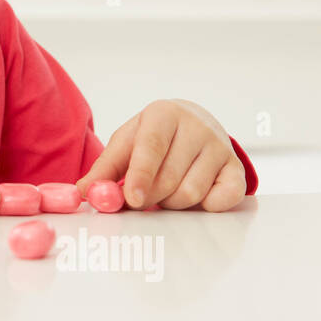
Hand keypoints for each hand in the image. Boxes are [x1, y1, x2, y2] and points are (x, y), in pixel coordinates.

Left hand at [75, 99, 246, 211]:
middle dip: (149, 197)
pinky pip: (223, 199)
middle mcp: (196, 126)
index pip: (151, 147)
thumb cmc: (152, 137)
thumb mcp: (125, 144)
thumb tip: (84, 192)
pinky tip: (194, 196)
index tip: (131, 199)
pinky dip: (205, 206)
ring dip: (172, 203)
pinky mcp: (236, 167)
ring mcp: (220, 146)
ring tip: (165, 191)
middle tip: (140, 198)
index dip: (140, 175)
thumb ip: (104, 169)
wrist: (193, 123)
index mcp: (163, 114)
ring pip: (192, 193)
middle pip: (169, 177)